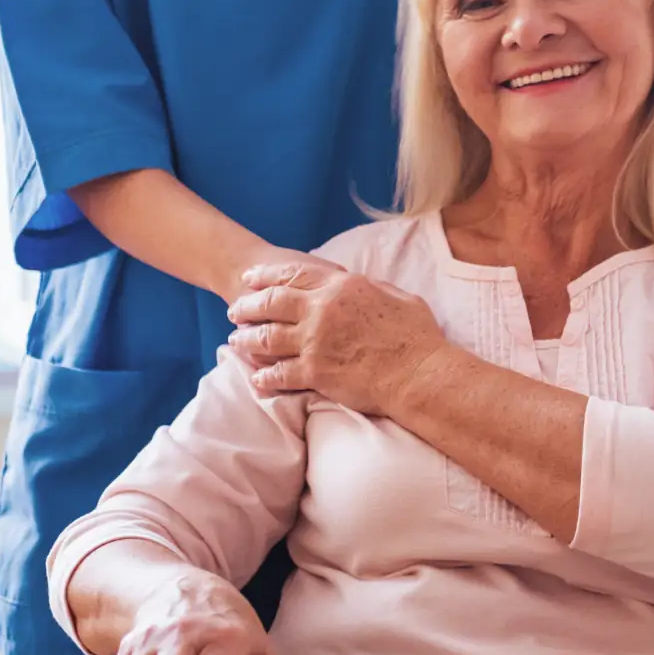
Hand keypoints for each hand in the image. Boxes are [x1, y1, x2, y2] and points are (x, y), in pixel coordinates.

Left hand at [227, 268, 445, 410]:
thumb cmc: (416, 336)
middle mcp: (321, 310)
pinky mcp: (315, 373)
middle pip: (271, 303)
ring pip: (267, 337)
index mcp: (341, 287)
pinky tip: (256, 378)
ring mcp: (315, 342)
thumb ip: (370, 287)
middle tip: (234, 310)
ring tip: (236, 340)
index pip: (292, 275)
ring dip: (247, 339)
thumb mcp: (395, 296)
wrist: (419, 374)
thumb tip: (359, 286)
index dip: (265, 276)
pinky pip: (279, 373)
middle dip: (248, 305)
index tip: (250, 278)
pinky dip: (264, 375)